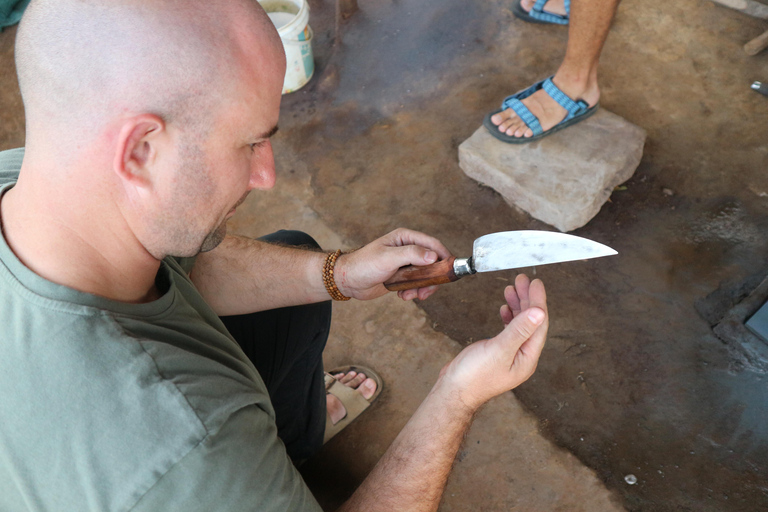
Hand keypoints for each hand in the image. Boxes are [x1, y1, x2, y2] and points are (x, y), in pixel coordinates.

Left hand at [334, 228, 451, 300]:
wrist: (348, 281)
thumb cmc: (364, 264)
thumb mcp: (388, 258)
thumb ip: (411, 255)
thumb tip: (433, 256)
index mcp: (405, 238)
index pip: (432, 244)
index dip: (444, 256)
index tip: (450, 270)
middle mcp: (408, 249)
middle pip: (433, 262)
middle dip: (432, 277)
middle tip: (427, 290)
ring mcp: (405, 264)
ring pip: (426, 276)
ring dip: (422, 287)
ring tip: (411, 295)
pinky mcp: (402, 277)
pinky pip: (417, 284)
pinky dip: (414, 292)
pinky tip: (403, 296)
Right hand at [438, 274, 547, 409]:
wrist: (454, 391)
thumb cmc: (474, 376)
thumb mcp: (498, 350)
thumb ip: (519, 330)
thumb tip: (539, 312)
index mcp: (527, 358)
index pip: (538, 324)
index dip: (537, 301)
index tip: (535, 283)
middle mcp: (522, 356)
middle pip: (531, 322)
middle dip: (528, 299)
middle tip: (522, 279)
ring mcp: (511, 355)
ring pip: (520, 324)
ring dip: (518, 305)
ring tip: (512, 288)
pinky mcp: (498, 353)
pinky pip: (510, 330)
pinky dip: (509, 316)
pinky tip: (505, 308)